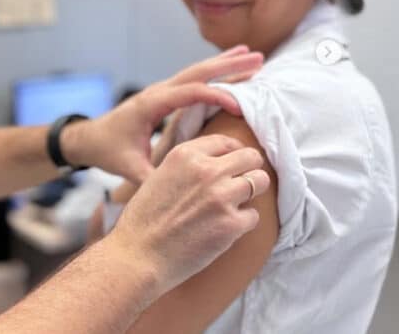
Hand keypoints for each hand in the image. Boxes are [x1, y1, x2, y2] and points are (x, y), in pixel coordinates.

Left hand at [63, 46, 262, 181]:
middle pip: (198, 72)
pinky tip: (232, 71)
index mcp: (151, 104)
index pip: (190, 93)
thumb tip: (174, 192)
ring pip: (197, 71)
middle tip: (258, 58)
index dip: (216, 96)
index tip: (239, 106)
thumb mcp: (127, 167)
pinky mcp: (164, 96)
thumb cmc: (107, 150)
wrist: (88, 138)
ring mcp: (161, 90)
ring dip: (225, 64)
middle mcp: (158, 91)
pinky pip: (194, 80)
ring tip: (252, 56)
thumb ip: (149, 178)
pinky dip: (215, 74)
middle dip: (229, 65)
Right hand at [104, 135, 269, 294]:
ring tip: (237, 205)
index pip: (226, 142)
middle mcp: (207, 170)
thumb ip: (188, 165)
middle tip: (243, 183)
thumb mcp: (159, 175)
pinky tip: (226, 230)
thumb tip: (216, 162)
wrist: (138, 256)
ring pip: (260, 181)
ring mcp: (222, 197)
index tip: (234, 165)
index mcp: (186, 155)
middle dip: (249, 169)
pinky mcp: (231, 224)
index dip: (233, 154)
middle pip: (251, 157)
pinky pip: (254, 216)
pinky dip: (243, 223)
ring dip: (251, 194)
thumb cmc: (144, 220)